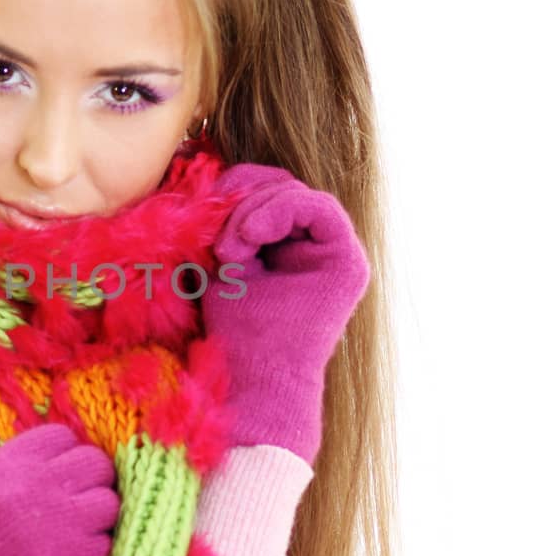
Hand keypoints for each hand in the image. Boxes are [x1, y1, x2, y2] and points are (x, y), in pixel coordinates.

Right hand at [0, 422, 118, 555]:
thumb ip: (12, 474)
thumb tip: (55, 468)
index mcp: (2, 463)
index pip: (62, 437)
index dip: (65, 458)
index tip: (59, 480)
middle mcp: (31, 485)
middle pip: (95, 464)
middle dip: (90, 484)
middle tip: (75, 509)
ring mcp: (52, 523)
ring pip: (109, 504)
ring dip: (97, 520)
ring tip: (73, 538)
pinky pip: (103, 547)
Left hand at [204, 163, 370, 462]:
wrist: (251, 377)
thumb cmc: (234, 329)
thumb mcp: (224, 263)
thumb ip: (230, 223)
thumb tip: (217, 178)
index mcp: (292, 247)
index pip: (270, 191)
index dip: (237, 191)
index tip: (207, 218)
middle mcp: (320, 248)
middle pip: (284, 186)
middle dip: (243, 197)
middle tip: (217, 236)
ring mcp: (338, 253)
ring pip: (298, 193)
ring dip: (253, 211)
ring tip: (230, 250)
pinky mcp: (348, 262)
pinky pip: (318, 208)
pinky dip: (277, 211)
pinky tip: (248, 239)